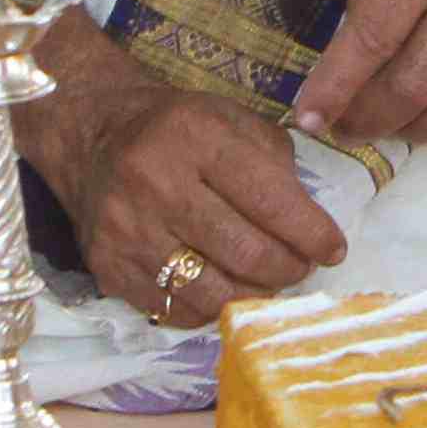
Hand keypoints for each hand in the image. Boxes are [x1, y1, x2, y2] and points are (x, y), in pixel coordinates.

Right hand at [10, 16, 345, 322]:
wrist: (92, 135)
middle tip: (301, 267)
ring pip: (211, 291)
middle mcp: (155, 184)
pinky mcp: (107, 268)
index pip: (269, 198)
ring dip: (252, 294)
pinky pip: (175, 310)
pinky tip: (223, 288)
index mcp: (194, 137)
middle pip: (244, 251)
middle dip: (288, 268)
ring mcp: (127, 231)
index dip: (311, 232)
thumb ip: (275, 161)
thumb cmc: (175, 126)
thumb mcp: (228, 117)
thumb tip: (312, 221)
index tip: (334, 250)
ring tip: (267, 282)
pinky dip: (210, 308)